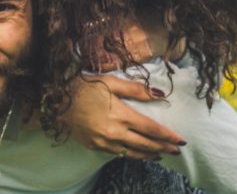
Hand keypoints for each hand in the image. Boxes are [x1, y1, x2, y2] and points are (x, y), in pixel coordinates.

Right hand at [62, 74, 186, 159]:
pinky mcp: (94, 146)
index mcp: (121, 114)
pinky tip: (137, 153)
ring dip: (149, 154)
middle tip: (177, 150)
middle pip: (145, 144)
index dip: (167, 135)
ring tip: (161, 155)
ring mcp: (103, 142)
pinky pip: (118, 154)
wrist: (56, 100)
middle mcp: (114, 132)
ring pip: (132, 153)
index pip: (151, 129)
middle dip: (163, 148)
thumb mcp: (111, 82)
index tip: (180, 139)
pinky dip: (131, 154)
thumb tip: (159, 93)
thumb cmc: (84, 86)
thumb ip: (136, 89)